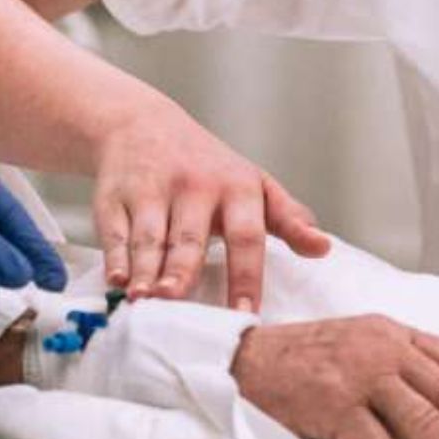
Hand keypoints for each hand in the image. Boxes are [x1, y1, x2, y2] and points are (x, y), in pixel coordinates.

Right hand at [93, 98, 330, 312]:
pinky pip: (115, 231)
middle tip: (177, 302)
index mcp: (236, 187)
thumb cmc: (208, 168)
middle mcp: (194, 187)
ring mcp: (153, 190)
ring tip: (145, 300)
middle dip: (183, 271)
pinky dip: (115, 258)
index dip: (246, 276)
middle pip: (190, 238)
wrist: (143, 125)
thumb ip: (288, 218)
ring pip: (151, 237)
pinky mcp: (115, 196)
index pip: (246, 235)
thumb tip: (323, 248)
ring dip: (147, 270)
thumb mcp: (253, 185)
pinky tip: (118, 281)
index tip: (246, 314)